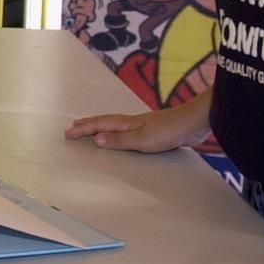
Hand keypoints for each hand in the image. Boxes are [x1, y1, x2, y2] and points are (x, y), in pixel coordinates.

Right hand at [65, 105, 207, 151]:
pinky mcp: (154, 131)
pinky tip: (123, 138)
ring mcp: (144, 126)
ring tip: (94, 132)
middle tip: (74, 127)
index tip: (68, 132)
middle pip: (105, 122)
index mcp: (128, 123)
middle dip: (89, 125)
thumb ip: (120, 140)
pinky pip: (128, 132)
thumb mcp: (142, 140)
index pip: (100, 125)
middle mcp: (133, 122)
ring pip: (116, 126)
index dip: (84, 129)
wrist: (195, 122)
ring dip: (102, 128)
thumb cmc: (169, 131)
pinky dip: (118, 134)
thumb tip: (97, 139)